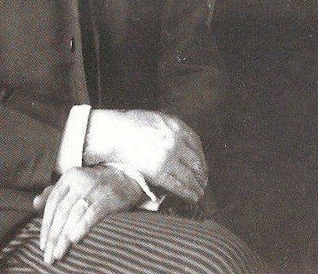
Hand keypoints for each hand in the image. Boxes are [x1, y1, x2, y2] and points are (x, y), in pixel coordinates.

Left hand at [33, 165, 143, 264]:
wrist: (124, 180)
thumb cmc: (94, 186)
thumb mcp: (73, 183)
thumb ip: (54, 192)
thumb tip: (34, 203)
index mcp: (69, 176)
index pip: (52, 202)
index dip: (46, 224)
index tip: (42, 244)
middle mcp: (79, 181)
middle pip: (61, 211)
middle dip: (53, 235)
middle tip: (48, 256)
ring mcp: (93, 189)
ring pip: (73, 215)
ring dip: (64, 237)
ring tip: (58, 254)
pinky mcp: (106, 199)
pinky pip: (91, 214)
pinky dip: (81, 227)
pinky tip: (74, 240)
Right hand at [84, 109, 206, 202]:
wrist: (114, 133)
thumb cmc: (131, 125)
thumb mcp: (157, 119)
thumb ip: (171, 130)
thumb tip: (181, 144)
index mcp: (176, 126)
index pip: (196, 144)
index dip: (201, 157)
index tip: (201, 165)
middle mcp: (176, 142)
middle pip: (196, 161)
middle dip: (201, 174)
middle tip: (203, 182)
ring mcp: (168, 157)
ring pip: (190, 176)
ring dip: (197, 186)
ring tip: (199, 193)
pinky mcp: (159, 172)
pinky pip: (178, 185)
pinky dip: (188, 193)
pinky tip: (192, 197)